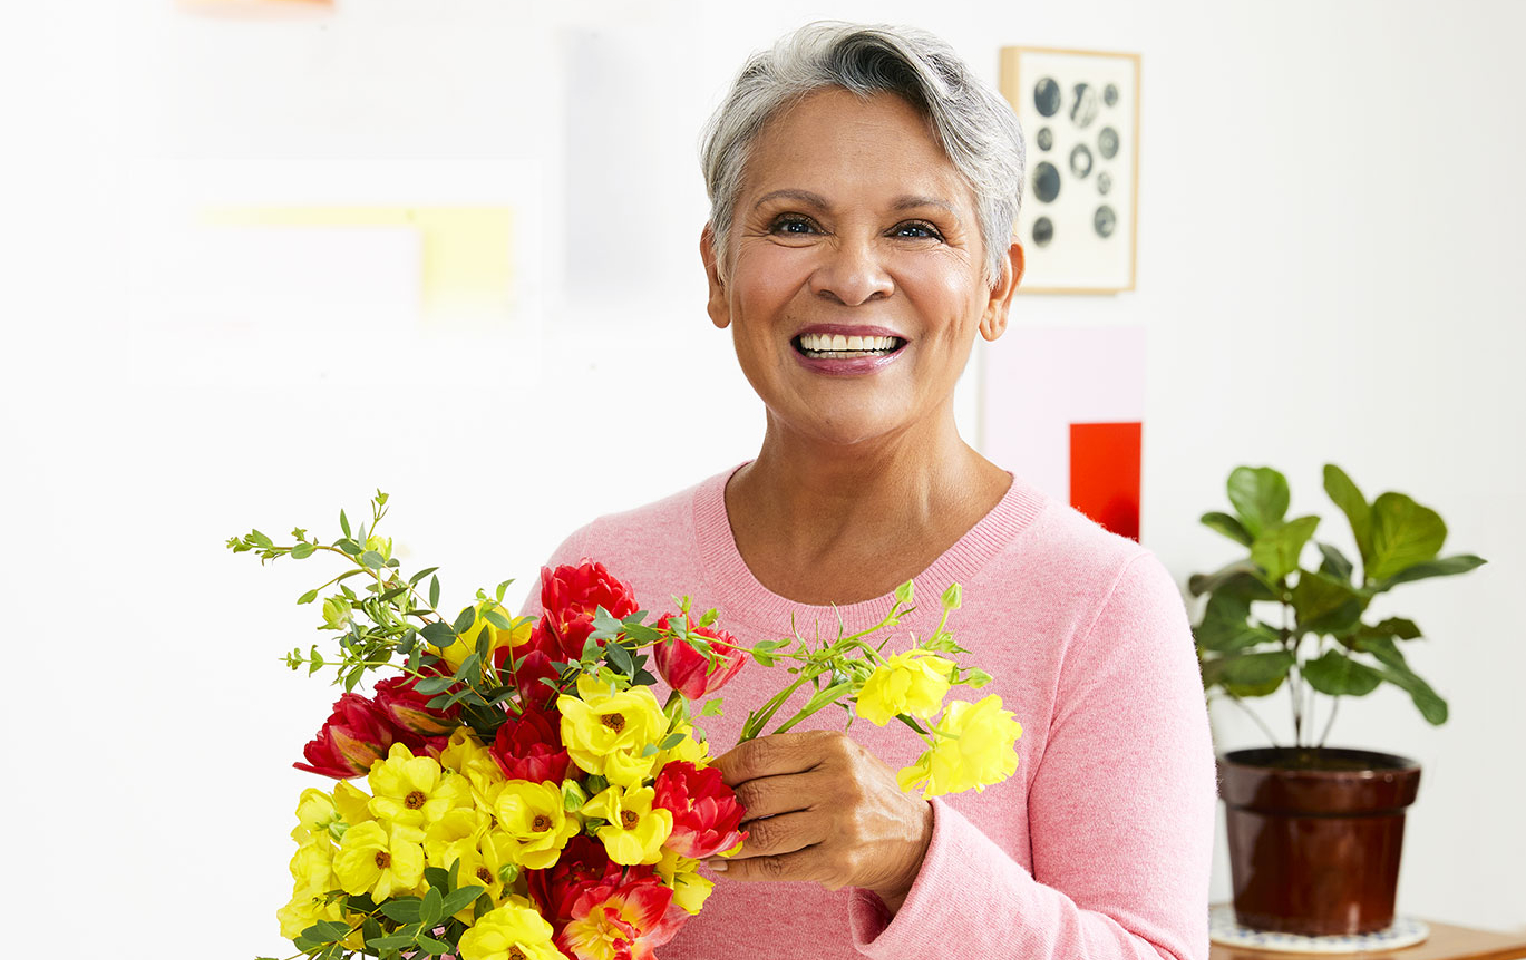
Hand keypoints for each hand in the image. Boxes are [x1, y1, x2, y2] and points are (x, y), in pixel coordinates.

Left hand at [706, 730, 932, 909]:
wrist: (914, 835)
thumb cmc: (863, 790)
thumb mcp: (836, 757)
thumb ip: (789, 759)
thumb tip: (723, 771)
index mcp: (832, 748)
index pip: (760, 754)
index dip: (723, 767)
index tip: (703, 778)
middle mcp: (837, 783)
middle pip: (757, 794)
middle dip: (720, 807)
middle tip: (700, 813)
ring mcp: (838, 825)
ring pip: (762, 835)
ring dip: (725, 841)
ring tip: (704, 841)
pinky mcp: (836, 863)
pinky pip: (775, 867)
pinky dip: (742, 868)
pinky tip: (723, 864)